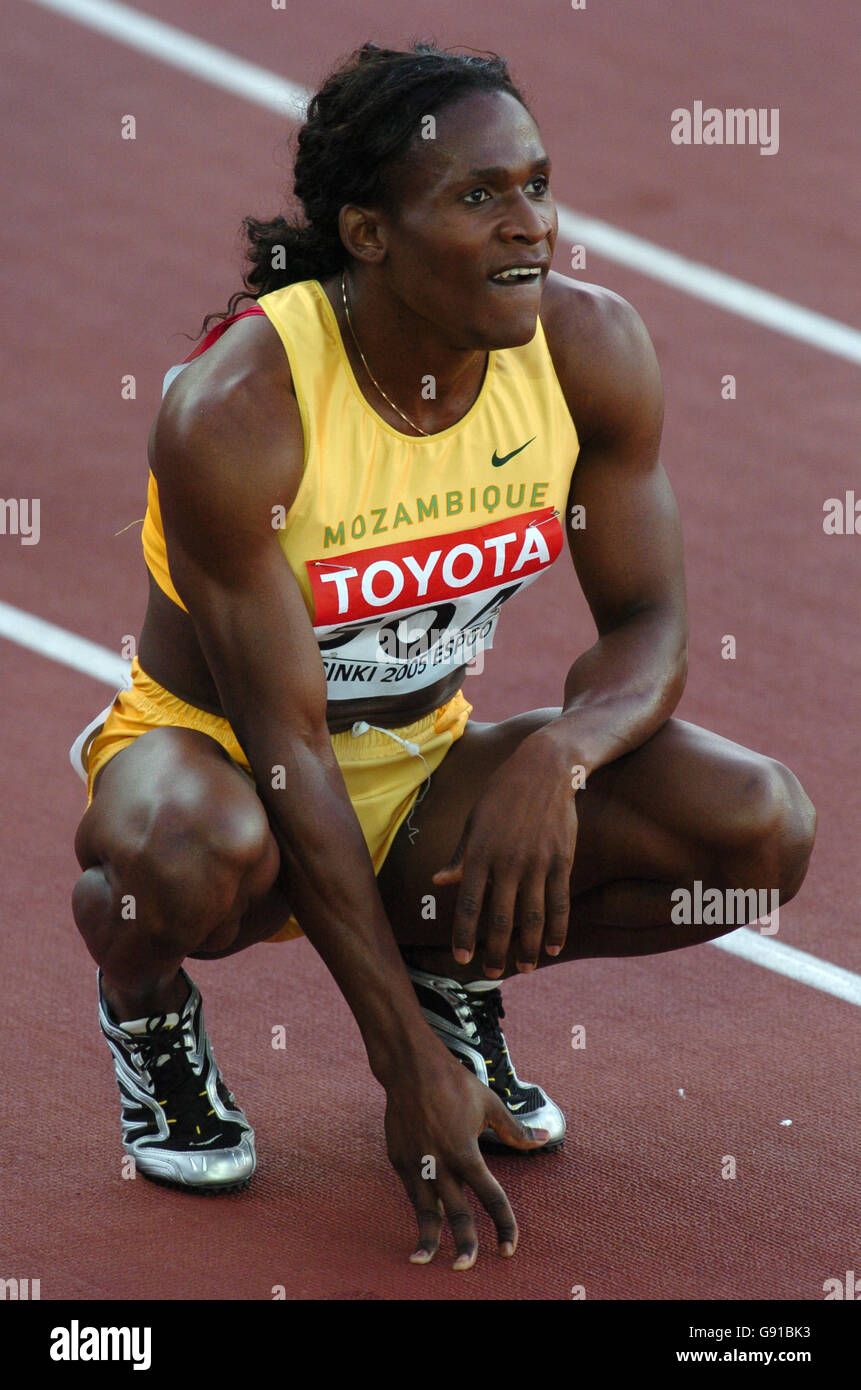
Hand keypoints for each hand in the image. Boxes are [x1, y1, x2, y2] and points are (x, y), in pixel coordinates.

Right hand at [384, 1046, 548, 1268]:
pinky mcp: (398, 1158)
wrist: (410, 1068)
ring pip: (424, 1208)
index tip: (509, 1248)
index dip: (504, 1224)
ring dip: (428, 1236)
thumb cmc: (455, 1083)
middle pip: (456, 1212)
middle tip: (466, 1267)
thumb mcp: (490, 1104)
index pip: (491, 1197)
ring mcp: (416, 1162)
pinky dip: (418, 1206)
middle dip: (463, 1243)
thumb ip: (514, 1130)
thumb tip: (544, 1140)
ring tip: (425, 1260)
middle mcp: (440, 1162)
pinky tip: (421, 1224)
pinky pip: (412, 1189)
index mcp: (467, 1152)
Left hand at [432, 730, 577, 975]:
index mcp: (480, 853)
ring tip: (524, 968)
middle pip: (500, 918)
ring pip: (532, 917)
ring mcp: (537, 863)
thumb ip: (460, 856)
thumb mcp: (475, 821)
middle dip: (494, 950)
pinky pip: (559, 902)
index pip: (469, 904)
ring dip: (527, 948)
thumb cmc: (503, 794)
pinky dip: (557, 929)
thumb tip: (439, 882)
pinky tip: (552, 947)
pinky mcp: (561, 861)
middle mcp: (508, 862)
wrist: (545, 768)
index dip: (465, 935)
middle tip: (489, 972)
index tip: (461, 959)